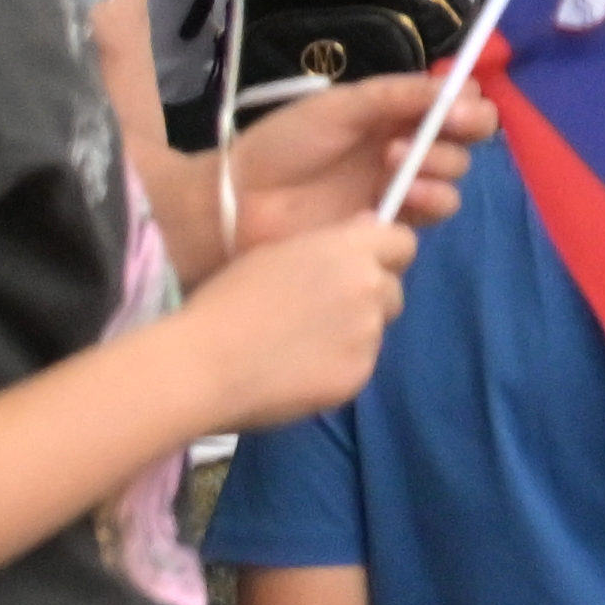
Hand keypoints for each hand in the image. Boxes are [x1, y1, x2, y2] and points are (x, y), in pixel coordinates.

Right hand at [167, 172, 430, 429]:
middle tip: (323, 315)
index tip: (363, 268)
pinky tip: (297, 374)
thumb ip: (331, 245)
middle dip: (369, 299)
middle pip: (393, 289)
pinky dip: (338, 367)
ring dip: (353, 334)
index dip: (384, 256)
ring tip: (300, 347)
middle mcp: (369, 286)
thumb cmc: (225, 303)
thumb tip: (370, 229)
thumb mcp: (275, 254)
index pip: (403, 244)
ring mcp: (368, 333)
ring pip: (377, 329)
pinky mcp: (359, 374)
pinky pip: (360, 364)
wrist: (201, 366)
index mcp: (349, 249)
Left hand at [224, 66, 470, 252]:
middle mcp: (405, 150)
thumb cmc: (285, 144)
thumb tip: (460, 87)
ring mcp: (398, 190)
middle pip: (464, 142)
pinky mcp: (389, 227)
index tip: (460, 106)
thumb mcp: (340, 106)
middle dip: (459, 135)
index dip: (469, 103)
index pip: (454, 104)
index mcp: (394, 115)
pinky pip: (430, 215)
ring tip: (401, 166)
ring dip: (442, 168)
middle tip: (432, 134)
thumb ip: (399, 94)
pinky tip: (401, 198)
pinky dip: (427, 202)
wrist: (239, 202)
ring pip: (452, 180)